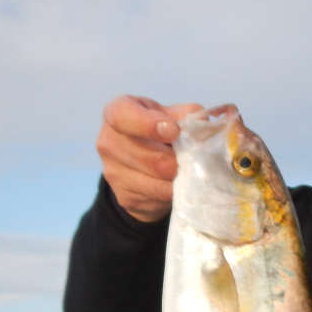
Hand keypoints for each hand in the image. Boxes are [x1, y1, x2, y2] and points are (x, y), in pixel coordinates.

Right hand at [96, 96, 202, 222]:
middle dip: (179, 161)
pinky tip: (180, 185)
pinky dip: (175, 193)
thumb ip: (186, 115)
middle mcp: (108, 142)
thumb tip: (203, 123)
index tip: (174, 131)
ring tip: (190, 172)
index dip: (149, 125)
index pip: (123, 116)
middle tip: (196, 160)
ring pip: (158, 182)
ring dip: (180, 179)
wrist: (141, 165)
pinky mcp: (126, 197)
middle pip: (151, 158)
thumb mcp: (169, 114)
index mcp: (116, 112)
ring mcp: (113, 172)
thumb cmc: (157, 132)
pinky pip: (159, 198)